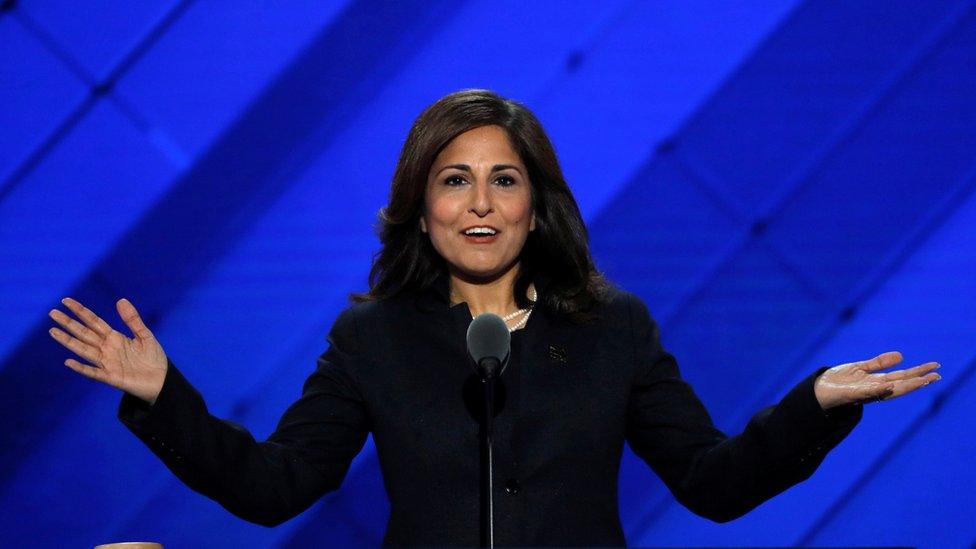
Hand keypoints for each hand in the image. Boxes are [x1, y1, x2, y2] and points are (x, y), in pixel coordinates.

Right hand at [49, 297, 167, 404]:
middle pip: (84, 334)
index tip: (66, 301)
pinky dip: (81, 368)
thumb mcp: (145, 335)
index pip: (94, 322)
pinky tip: (69, 362)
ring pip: (84, 350)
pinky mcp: (111, 377)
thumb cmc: (153, 358)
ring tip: (53, 331)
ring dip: (68, 341)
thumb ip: (132, 320)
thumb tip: (121, 300)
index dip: (81, 312)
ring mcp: (107, 363)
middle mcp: (107, 349)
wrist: (162, 380)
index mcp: (114, 337)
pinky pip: (93, 372)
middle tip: (52, 313)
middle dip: (69, 323)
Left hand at [814, 351, 940, 409]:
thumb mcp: (861, 368)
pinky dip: (879, 390)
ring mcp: (864, 393)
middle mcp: (874, 389)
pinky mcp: (852, 394)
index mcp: (878, 383)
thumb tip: (901, 356)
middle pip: (901, 385)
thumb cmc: (839, 380)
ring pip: (889, 391)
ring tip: (922, 381)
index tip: (935, 369)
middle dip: (918, 382)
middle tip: (937, 377)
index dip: (918, 374)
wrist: (818, 389)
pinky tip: (890, 385)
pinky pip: (867, 392)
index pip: (902, 378)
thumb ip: (879, 363)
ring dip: (905, 387)